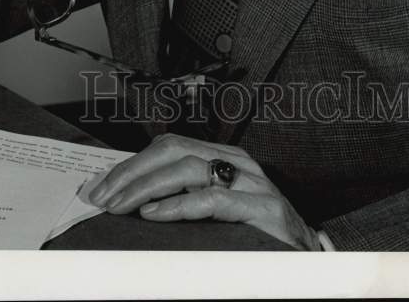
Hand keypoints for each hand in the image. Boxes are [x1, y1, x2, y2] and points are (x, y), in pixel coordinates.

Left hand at [87, 133, 321, 250]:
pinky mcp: (263, 209)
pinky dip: (178, 205)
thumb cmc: (257, 238)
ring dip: (146, 186)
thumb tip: (133, 199)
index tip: (101, 185)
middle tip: (101, 195)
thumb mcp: (216, 212)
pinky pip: (213, 199)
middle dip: (131, 171)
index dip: (132, 163)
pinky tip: (154, 214)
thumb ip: (184, 197)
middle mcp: (238, 163)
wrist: (307, 261)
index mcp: (224, 158)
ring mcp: (253, 184)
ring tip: (119, 204)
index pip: (169, 146)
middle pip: (174, 151)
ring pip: (189, 168)